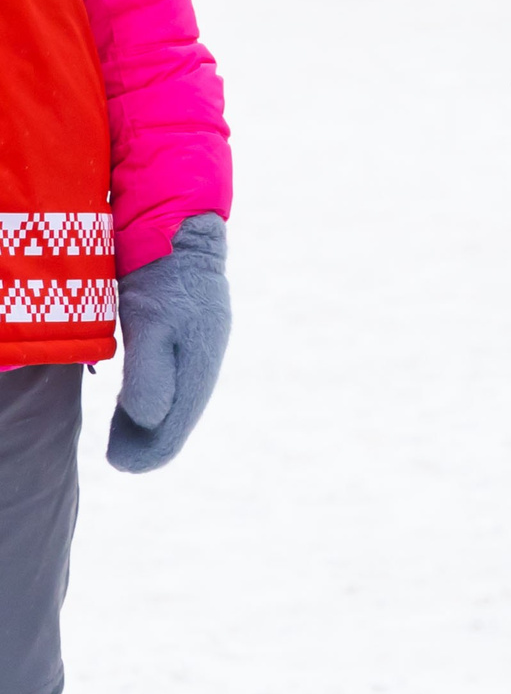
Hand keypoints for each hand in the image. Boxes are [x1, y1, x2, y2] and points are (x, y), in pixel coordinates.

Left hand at [107, 215, 231, 473]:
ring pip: (180, 396)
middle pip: (183, 412)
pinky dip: (154, 397)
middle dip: (153, 440)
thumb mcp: (151, 324)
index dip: (153, 449)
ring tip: (125, 437)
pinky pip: (175, 378)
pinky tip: (137, 400)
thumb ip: (151, 374)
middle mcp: (207, 355)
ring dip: (153, 421)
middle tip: (120, 458)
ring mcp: (201, 342)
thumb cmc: (161, 276)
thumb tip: (151, 423)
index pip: (180, 420)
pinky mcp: (188, 332)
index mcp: (202, 359)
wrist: (178, 227)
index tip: (123, 465)